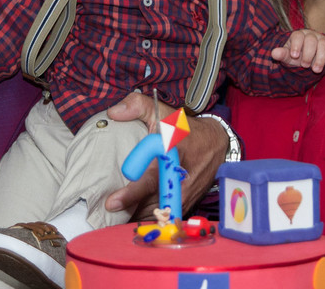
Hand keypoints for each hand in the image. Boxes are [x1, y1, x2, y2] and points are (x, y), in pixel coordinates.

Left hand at [103, 93, 227, 218]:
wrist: (216, 144)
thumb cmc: (186, 129)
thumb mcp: (164, 112)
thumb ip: (137, 106)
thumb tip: (113, 113)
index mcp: (172, 156)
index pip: (150, 179)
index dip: (131, 193)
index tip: (112, 203)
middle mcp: (180, 180)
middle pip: (150, 203)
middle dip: (129, 212)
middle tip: (108, 214)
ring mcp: (185, 195)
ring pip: (156, 213)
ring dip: (137, 216)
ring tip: (116, 217)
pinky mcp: (187, 204)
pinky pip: (164, 215)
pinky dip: (149, 217)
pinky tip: (133, 216)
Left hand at [272, 29, 324, 72]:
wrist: (308, 59)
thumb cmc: (297, 57)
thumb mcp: (288, 57)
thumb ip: (282, 55)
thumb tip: (273, 53)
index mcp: (299, 35)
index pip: (297, 36)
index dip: (296, 45)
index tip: (294, 56)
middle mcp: (312, 35)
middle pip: (311, 40)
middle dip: (308, 54)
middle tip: (304, 65)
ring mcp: (323, 40)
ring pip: (324, 45)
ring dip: (320, 58)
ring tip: (315, 70)